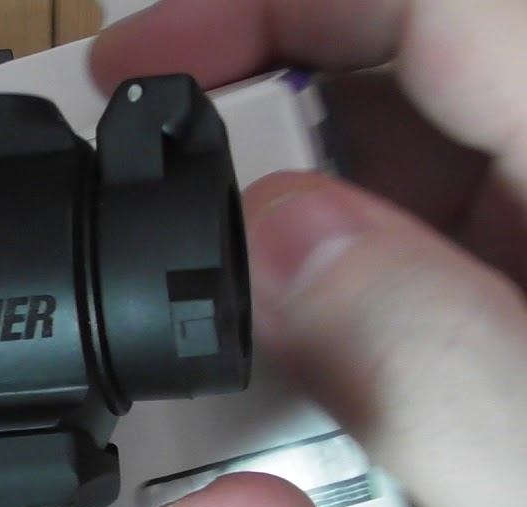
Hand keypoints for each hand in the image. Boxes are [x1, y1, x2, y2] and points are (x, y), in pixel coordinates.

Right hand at [92, 0, 526, 506]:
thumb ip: (428, 369)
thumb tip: (275, 243)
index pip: (451, 7)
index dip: (285, 3)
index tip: (158, 58)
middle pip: (417, 70)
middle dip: (269, 111)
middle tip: (156, 175)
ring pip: (406, 166)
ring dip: (293, 220)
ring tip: (221, 302)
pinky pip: (417, 256)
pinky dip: (330, 292)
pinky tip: (295, 358)